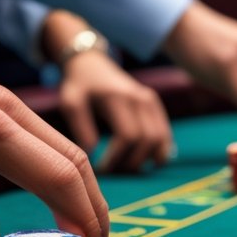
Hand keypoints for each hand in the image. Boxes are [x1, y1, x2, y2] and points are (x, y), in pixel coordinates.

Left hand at [59, 50, 171, 172]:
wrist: (93, 64)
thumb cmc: (79, 86)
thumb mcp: (71, 103)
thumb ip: (81, 128)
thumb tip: (94, 157)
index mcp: (118, 98)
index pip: (127, 137)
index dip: (117, 158)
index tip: (103, 170)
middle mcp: (140, 98)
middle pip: (147, 141)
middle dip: (132, 162)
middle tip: (115, 172)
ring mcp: (151, 101)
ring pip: (160, 139)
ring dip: (147, 159)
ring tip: (128, 168)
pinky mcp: (155, 105)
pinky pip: (165, 133)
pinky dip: (160, 151)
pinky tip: (148, 162)